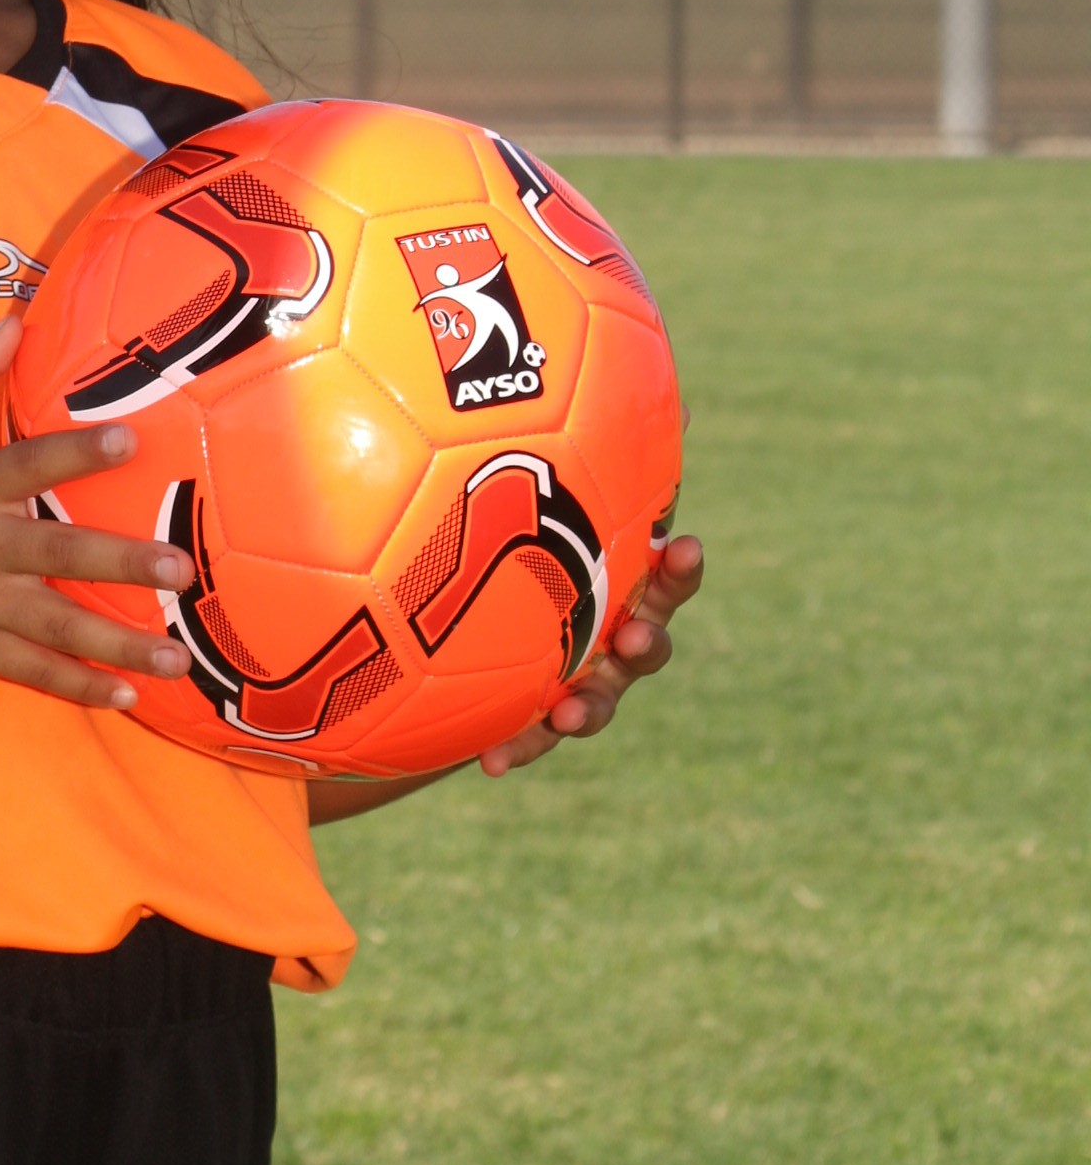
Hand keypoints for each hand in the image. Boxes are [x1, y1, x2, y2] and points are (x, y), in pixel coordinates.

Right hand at [0, 317, 196, 712]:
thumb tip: (8, 324)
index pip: (26, 464)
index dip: (76, 453)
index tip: (130, 442)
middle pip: (57, 553)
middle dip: (121, 562)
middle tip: (181, 569)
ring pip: (55, 625)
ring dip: (119, 643)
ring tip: (176, 661)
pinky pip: (29, 669)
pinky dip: (76, 686)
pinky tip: (124, 696)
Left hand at [476, 532, 704, 777]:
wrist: (477, 641)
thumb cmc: (520, 570)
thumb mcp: (531, 543)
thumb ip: (537, 508)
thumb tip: (521, 402)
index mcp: (627, 598)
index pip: (667, 582)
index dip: (680, 569)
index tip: (686, 548)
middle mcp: (616, 647)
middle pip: (647, 650)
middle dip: (646, 645)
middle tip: (633, 638)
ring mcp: (586, 687)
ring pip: (599, 704)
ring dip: (588, 711)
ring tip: (569, 715)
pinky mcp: (545, 720)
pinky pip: (537, 739)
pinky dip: (518, 749)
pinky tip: (493, 762)